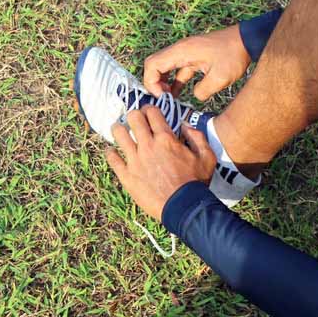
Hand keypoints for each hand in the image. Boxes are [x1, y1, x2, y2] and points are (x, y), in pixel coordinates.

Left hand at [105, 106, 216, 221]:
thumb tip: (185, 125)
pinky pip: (112, 158)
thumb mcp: (206, 157)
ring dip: (119, 129)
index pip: (152, 112)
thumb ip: (197, 137)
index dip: (150, 109)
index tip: (149, 113)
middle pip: (133, 117)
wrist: (183, 207)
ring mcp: (135, 160)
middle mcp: (148, 145)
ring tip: (120, 131)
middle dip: (134, 115)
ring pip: (118, 133)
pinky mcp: (127, 175)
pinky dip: (110, 153)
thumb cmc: (196, 183)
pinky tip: (112, 152)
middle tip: (135, 121)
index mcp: (166, 139)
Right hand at [143, 25, 251, 100]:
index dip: (151, 83)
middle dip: (154, 83)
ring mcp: (185, 53)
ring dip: (163, 83)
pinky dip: (174, 81)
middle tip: (163, 98)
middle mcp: (180, 50)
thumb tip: (195, 97)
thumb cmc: (233, 55)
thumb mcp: (220, 78)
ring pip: (164, 67)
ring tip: (169, 99)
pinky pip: (176, 69)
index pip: (152, 65)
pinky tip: (178, 94)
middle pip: (154, 65)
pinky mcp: (192, 57)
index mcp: (181, 52)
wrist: (247, 41)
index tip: (162, 97)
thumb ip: (203, 91)